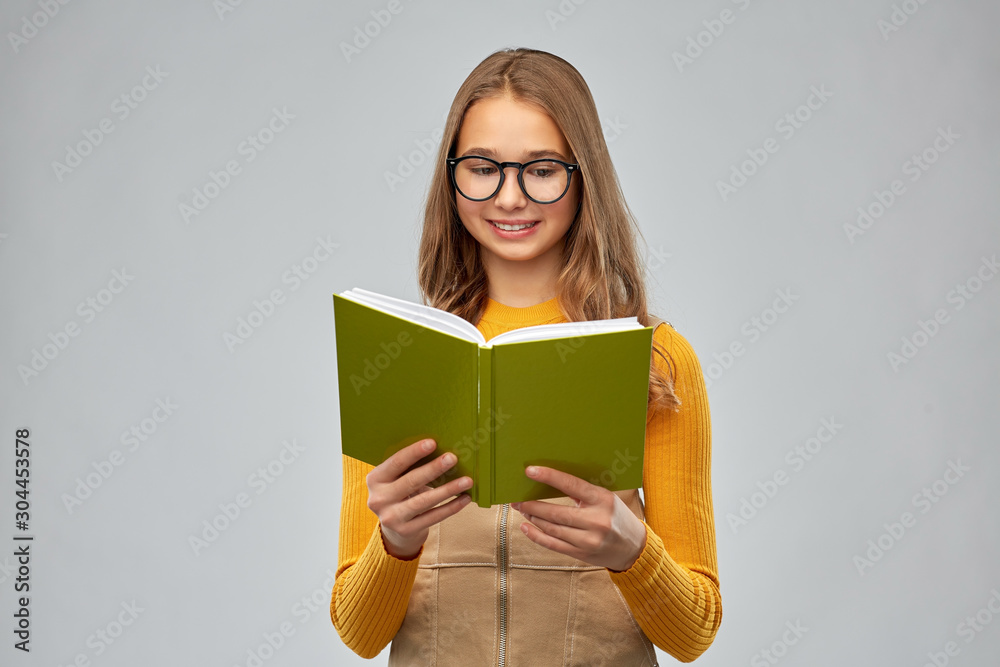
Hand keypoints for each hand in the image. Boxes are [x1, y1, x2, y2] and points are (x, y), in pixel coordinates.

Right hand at [366, 438, 472, 559]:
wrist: (394, 529)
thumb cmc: (400, 493)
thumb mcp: (396, 479)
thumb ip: (409, 467)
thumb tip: (441, 451)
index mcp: (375, 479)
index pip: (396, 463)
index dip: (414, 452)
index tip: (432, 443)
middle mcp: (379, 499)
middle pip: (411, 481)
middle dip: (434, 469)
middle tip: (452, 458)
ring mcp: (391, 517)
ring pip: (424, 501)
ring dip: (448, 489)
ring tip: (467, 480)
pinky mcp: (406, 531)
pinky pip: (433, 517)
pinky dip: (451, 507)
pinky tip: (464, 498)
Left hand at [511, 465, 646, 571]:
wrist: (634, 548)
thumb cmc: (616, 517)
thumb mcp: (605, 498)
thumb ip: (583, 492)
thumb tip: (549, 481)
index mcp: (603, 500)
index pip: (571, 485)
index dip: (549, 477)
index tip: (530, 471)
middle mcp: (597, 521)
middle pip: (556, 512)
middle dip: (532, 504)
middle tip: (516, 498)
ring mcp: (589, 540)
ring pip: (552, 529)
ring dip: (533, 518)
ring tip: (522, 509)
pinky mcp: (582, 554)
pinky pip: (553, 545)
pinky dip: (537, 536)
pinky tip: (526, 527)